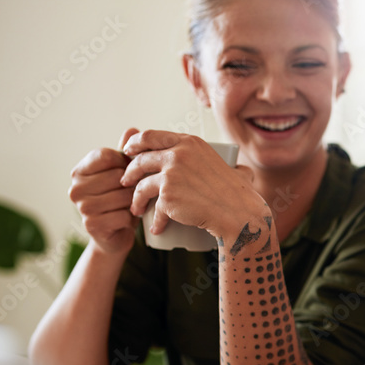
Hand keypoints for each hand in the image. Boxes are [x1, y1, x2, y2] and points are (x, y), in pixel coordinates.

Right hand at [68, 128, 139, 254]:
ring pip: (123, 196)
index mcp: (80, 171)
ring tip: (129, 206)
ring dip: (133, 202)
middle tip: (132, 194)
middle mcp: (75, 188)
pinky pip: (124, 215)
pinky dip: (131, 218)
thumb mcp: (123, 174)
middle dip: (132, 185)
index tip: (129, 172)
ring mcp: (81, 207)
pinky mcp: (92, 225)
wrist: (115, 235)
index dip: (125, 163)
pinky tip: (125, 220)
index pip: (106, 155)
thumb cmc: (120, 200)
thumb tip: (131, 130)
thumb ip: (126, 154)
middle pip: (118, 176)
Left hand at [119, 130, 260, 242]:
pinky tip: (155, 227)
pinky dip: (155, 221)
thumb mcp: (229, 166)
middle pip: (141, 160)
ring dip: (135, 198)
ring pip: (141, 185)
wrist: (238, 213)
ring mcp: (171, 174)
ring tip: (136, 208)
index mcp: (190, 143)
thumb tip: (236, 168)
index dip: (135, 143)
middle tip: (126, 181)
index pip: (151, 136)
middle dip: (129, 171)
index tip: (128, 152)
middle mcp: (178, 154)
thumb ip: (222, 164)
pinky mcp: (168, 196)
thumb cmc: (239, 195)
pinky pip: (154, 208)